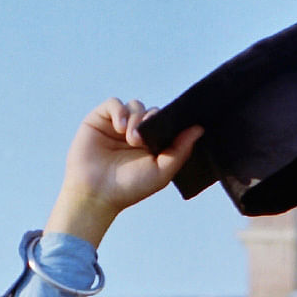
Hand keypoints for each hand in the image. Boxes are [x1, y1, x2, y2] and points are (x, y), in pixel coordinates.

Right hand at [47, 98, 201, 245]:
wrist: (97, 193)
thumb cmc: (130, 186)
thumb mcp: (162, 171)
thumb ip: (180, 150)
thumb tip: (199, 129)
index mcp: (155, 143)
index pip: (168, 122)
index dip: (171, 121)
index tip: (174, 126)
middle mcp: (138, 132)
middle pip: (152, 112)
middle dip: (153, 121)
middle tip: (144, 140)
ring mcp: (118, 125)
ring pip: (135, 106)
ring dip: (137, 119)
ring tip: (132, 139)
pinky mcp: (100, 119)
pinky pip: (114, 103)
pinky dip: (119, 111)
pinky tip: (120, 128)